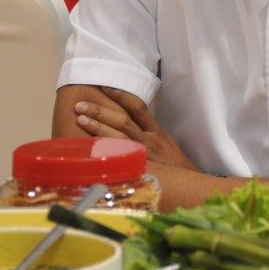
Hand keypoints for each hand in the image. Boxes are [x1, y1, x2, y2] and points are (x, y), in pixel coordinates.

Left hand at [73, 87, 197, 171]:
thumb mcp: (165, 141)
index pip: (138, 108)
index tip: (105, 87)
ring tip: (80, 119)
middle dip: (101, 111)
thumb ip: (148, 131)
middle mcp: (148, 140)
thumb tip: (128, 120)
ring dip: (97, 127)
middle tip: (81, 104)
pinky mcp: (137, 169)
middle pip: (123, 121)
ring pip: (118, 138)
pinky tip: (88, 147)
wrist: (188, 182)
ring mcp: (142, 155)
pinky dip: (103, 151)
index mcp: (155, 131)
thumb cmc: (173, 162)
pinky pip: (118, 158)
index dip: (122, 96)